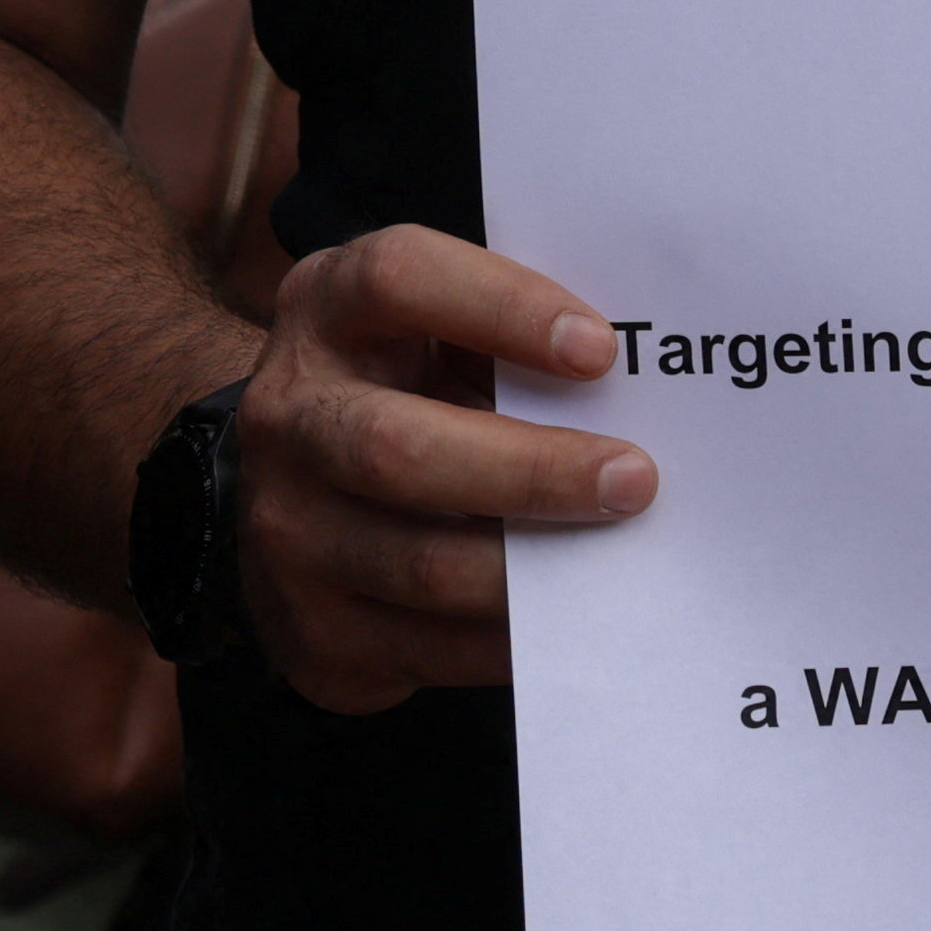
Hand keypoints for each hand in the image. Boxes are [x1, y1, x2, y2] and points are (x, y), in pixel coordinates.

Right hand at [231, 222, 653, 714]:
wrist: (290, 498)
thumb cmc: (400, 392)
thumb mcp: (427, 334)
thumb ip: (504, 338)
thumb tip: (644, 380)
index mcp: (324, 310)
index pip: (397, 280)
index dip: (501, 306)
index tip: (599, 351)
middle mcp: (287, 416)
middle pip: (397, 448)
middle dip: (532, 470)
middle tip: (635, 479)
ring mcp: (286, 529)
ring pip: (422, 565)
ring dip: (536, 568)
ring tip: (618, 555)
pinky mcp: (313, 631)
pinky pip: (433, 651)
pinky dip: (516, 638)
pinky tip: (571, 617)